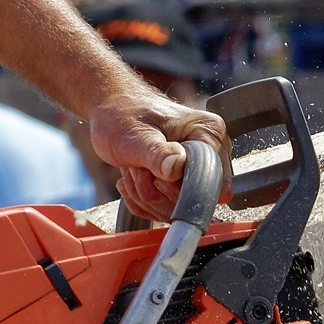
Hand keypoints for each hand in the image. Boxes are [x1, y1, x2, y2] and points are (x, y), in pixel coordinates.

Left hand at [85, 87, 229, 220]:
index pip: (212, 183)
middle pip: (194, 201)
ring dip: (146, 196)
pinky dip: (144, 201)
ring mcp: (198, 170)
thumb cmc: (122, 116)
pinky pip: (166, 211)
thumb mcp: (135, 135)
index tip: (155, 177)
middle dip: (157, 193)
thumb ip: (157, 153)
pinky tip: (135, 178)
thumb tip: (178, 167)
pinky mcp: (184, 184)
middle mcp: (211, 153)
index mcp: (209, 134)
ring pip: (177, 209)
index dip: (180, 189)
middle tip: (138, 168)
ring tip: (134, 169)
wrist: (111, 112)